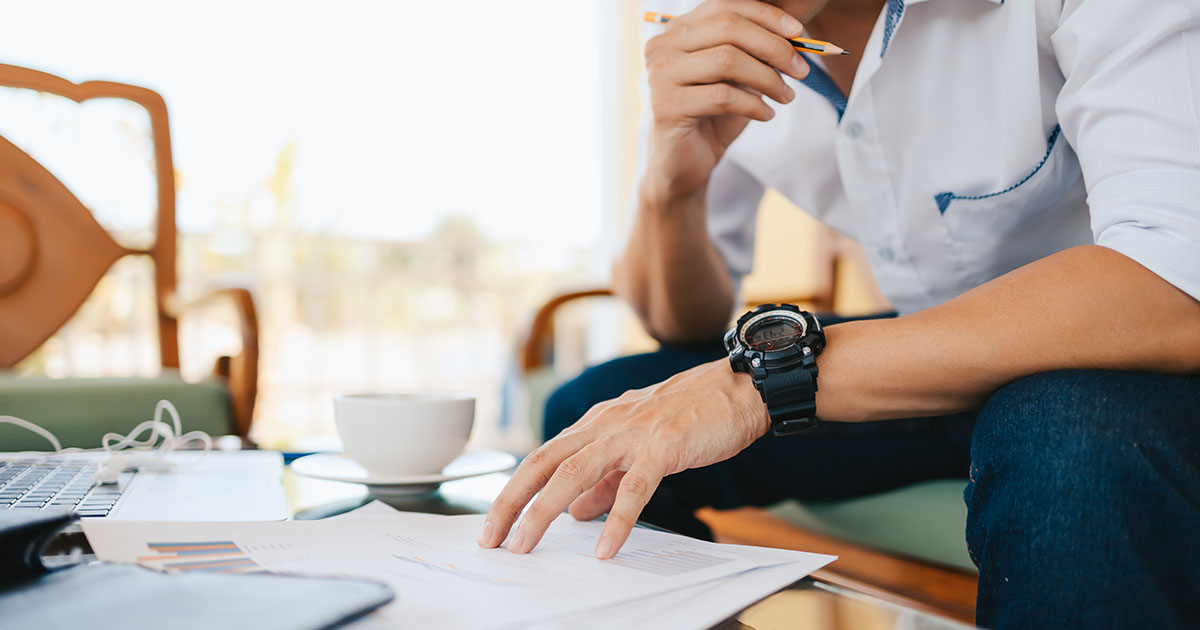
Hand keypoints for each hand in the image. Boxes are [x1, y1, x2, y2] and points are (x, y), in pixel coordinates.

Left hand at [476, 359, 769, 558]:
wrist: (739, 388)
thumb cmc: (692, 417)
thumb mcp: (639, 446)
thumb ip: (605, 480)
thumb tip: (574, 512)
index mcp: (596, 424)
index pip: (541, 459)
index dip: (513, 490)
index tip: (493, 525)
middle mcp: (604, 424)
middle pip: (543, 464)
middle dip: (511, 502)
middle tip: (490, 539)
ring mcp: (632, 433)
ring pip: (574, 473)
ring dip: (544, 512)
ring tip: (525, 545)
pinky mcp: (664, 446)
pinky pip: (634, 487)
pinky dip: (616, 520)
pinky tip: (604, 548)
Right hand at [642, 0, 809, 200]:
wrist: (683, 163)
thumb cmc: (711, 117)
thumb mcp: (737, 78)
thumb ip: (755, 53)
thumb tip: (796, 37)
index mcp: (678, 30)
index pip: (726, 7)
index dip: (766, 16)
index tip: (798, 33)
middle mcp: (662, 46)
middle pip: (728, 28)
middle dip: (773, 46)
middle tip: (800, 69)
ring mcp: (660, 75)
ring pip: (727, 60)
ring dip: (767, 78)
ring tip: (786, 95)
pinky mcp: (666, 106)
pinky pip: (721, 97)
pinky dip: (753, 104)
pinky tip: (766, 114)